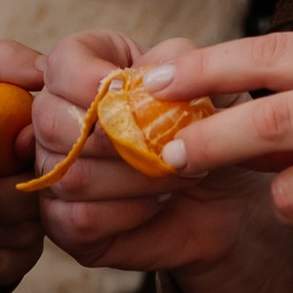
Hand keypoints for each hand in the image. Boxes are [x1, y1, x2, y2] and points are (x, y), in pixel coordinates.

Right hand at [27, 30, 292, 292]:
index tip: (133, 91)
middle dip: (117, 136)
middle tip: (167, 146)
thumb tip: (163, 67)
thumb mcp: (219, 83)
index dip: (93, 80)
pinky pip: (79, 222)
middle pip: (52, 120)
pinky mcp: (66, 230)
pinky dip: (126, 215)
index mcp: (82, 66)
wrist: (241, 196)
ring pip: (66, 174)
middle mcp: (54, 119)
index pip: (60, 62)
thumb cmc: (229, 127)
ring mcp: (54, 178)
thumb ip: (189, 68)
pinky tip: (160, 207)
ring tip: (175, 177)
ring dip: (130, 178)